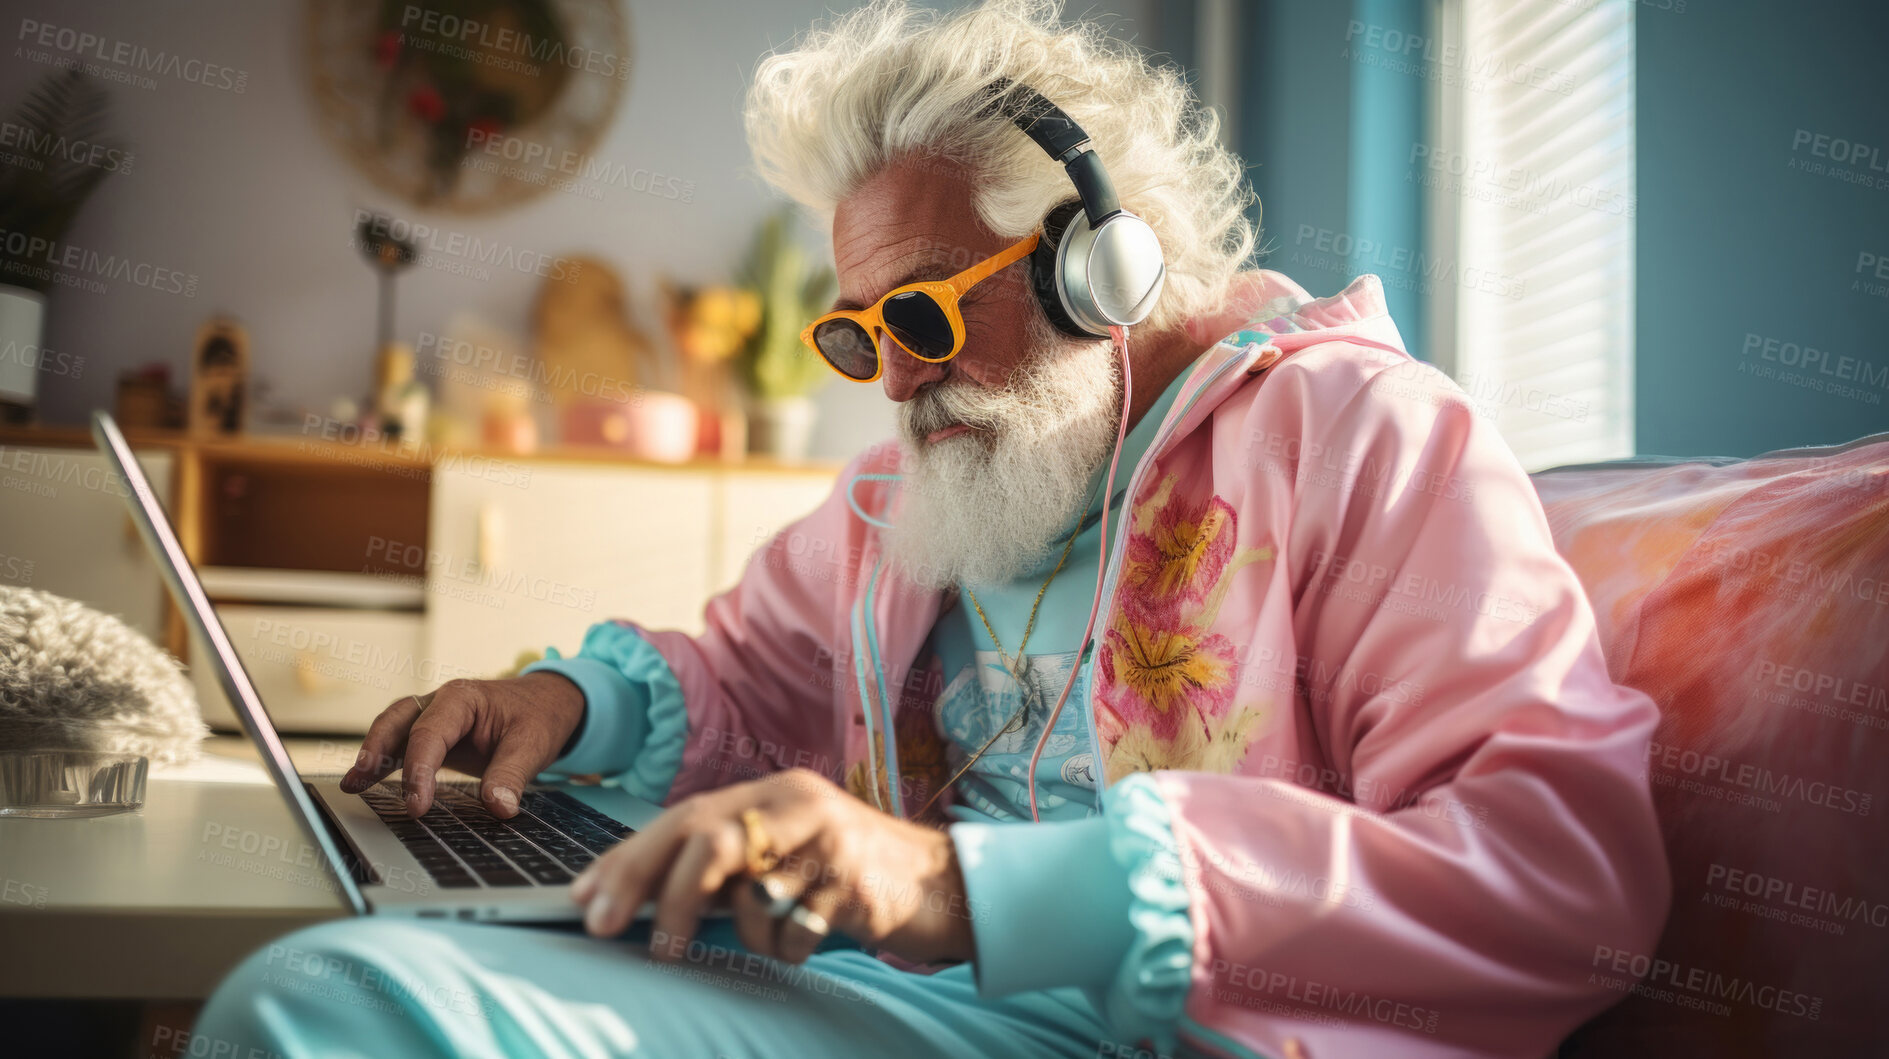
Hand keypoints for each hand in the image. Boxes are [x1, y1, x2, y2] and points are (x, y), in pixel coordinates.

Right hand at [339, 673, 585, 818]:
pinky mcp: (434, 736)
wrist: (548, 704)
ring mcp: (434, 718)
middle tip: (359, 783)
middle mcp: (440, 703)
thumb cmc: (538, 717)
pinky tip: (365, 784)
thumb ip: (513, 775)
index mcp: (462, 698)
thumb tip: (499, 808)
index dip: (420, 771)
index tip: (417, 806)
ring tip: (352, 786)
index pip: (430, 734)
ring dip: (372, 756)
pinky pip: (402, 746)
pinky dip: (384, 763)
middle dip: (376, 751)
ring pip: (393, 731)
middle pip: (397, 722)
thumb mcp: (534, 744)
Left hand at [571, 768, 974, 966]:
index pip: (684, 817)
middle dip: (648, 887)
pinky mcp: (852, 885)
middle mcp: (797, 804)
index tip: (584, 898)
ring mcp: (827, 842)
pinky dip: (789, 949)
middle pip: (703, 839)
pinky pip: (790, 933)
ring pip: (746, 894)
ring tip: (774, 934)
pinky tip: (816, 935)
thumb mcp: (784, 854)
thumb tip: (638, 898)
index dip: (629, 858)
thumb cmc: (847, 875)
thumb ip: (727, 864)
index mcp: (773, 792)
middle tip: (609, 929)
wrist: (942, 883)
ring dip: (744, 931)